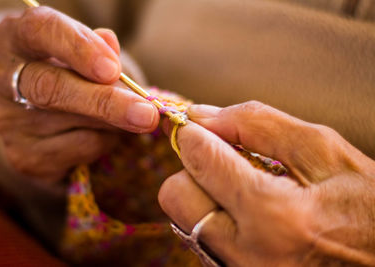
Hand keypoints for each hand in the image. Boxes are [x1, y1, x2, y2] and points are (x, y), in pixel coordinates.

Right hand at [0, 7, 158, 181]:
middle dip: (105, 101)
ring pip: (71, 123)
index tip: (113, 69)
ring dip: (113, 123)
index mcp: (16, 39)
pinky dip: (104, 143)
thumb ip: (101, 50)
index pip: (41, 31)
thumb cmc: (74, 76)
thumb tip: (110, 42)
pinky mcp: (22, 156)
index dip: (80, 48)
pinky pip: (77, 150)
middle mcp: (2, 78)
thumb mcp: (88, 55)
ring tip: (129, 118)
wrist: (49, 119)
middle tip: (146, 113)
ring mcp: (8, 121)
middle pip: (51, 87)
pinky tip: (105, 135)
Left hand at [159, 101, 374, 265]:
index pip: (202, 161)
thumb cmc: (368, 207)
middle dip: (193, 167)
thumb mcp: (325, 153)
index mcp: (275, 217)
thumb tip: (203, 115)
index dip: (195, 134)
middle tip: (223, 156)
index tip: (199, 124)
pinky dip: (213, 214)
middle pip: (175, 195)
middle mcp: (248, 254)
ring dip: (201, 191)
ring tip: (241, 184)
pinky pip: (201, 236)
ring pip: (183, 218)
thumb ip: (259, 125)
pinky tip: (246, 209)